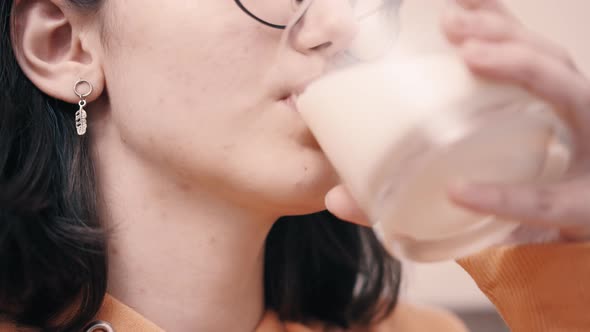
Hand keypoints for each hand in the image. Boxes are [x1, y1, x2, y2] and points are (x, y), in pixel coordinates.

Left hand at [326, 0, 589, 241]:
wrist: (560, 257)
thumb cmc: (510, 210)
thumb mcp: (462, 188)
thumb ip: (400, 192)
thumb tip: (334, 198)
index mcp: (539, 111)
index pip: (521, 54)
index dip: (496, 19)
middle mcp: (569, 123)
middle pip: (549, 61)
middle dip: (504, 34)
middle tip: (452, 24)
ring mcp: (586, 159)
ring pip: (571, 94)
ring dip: (523, 66)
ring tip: (472, 55)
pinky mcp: (584, 211)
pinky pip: (548, 201)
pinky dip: (506, 195)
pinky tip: (463, 192)